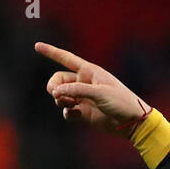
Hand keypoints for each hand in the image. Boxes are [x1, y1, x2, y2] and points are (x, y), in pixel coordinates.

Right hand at [35, 42, 149, 133]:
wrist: (132, 122)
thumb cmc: (121, 102)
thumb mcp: (100, 93)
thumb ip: (77, 90)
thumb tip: (55, 92)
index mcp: (89, 72)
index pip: (67, 59)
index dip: (52, 52)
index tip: (37, 46)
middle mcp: (84, 83)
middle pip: (58, 80)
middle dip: (54, 86)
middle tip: (55, 93)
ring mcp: (83, 98)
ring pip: (61, 96)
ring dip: (60, 100)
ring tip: (68, 104)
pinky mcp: (84, 113)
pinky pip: (67, 111)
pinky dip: (67, 113)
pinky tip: (74, 115)